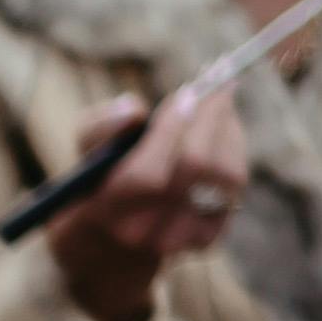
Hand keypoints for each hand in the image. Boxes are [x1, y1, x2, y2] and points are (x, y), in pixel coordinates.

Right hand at [46, 85, 248, 320]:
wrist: (114, 242)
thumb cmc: (100, 180)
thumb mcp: (85, 153)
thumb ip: (99, 128)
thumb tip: (131, 108)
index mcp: (106, 211)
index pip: (146, 175)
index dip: (171, 129)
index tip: (186, 92)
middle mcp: (146, 231)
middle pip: (195, 169)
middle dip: (209, 116)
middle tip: (217, 79)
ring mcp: (182, 236)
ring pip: (225, 174)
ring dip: (227, 126)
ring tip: (220, 97)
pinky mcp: (211, 234)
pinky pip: (235, 182)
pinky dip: (235, 145)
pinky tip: (223, 125)